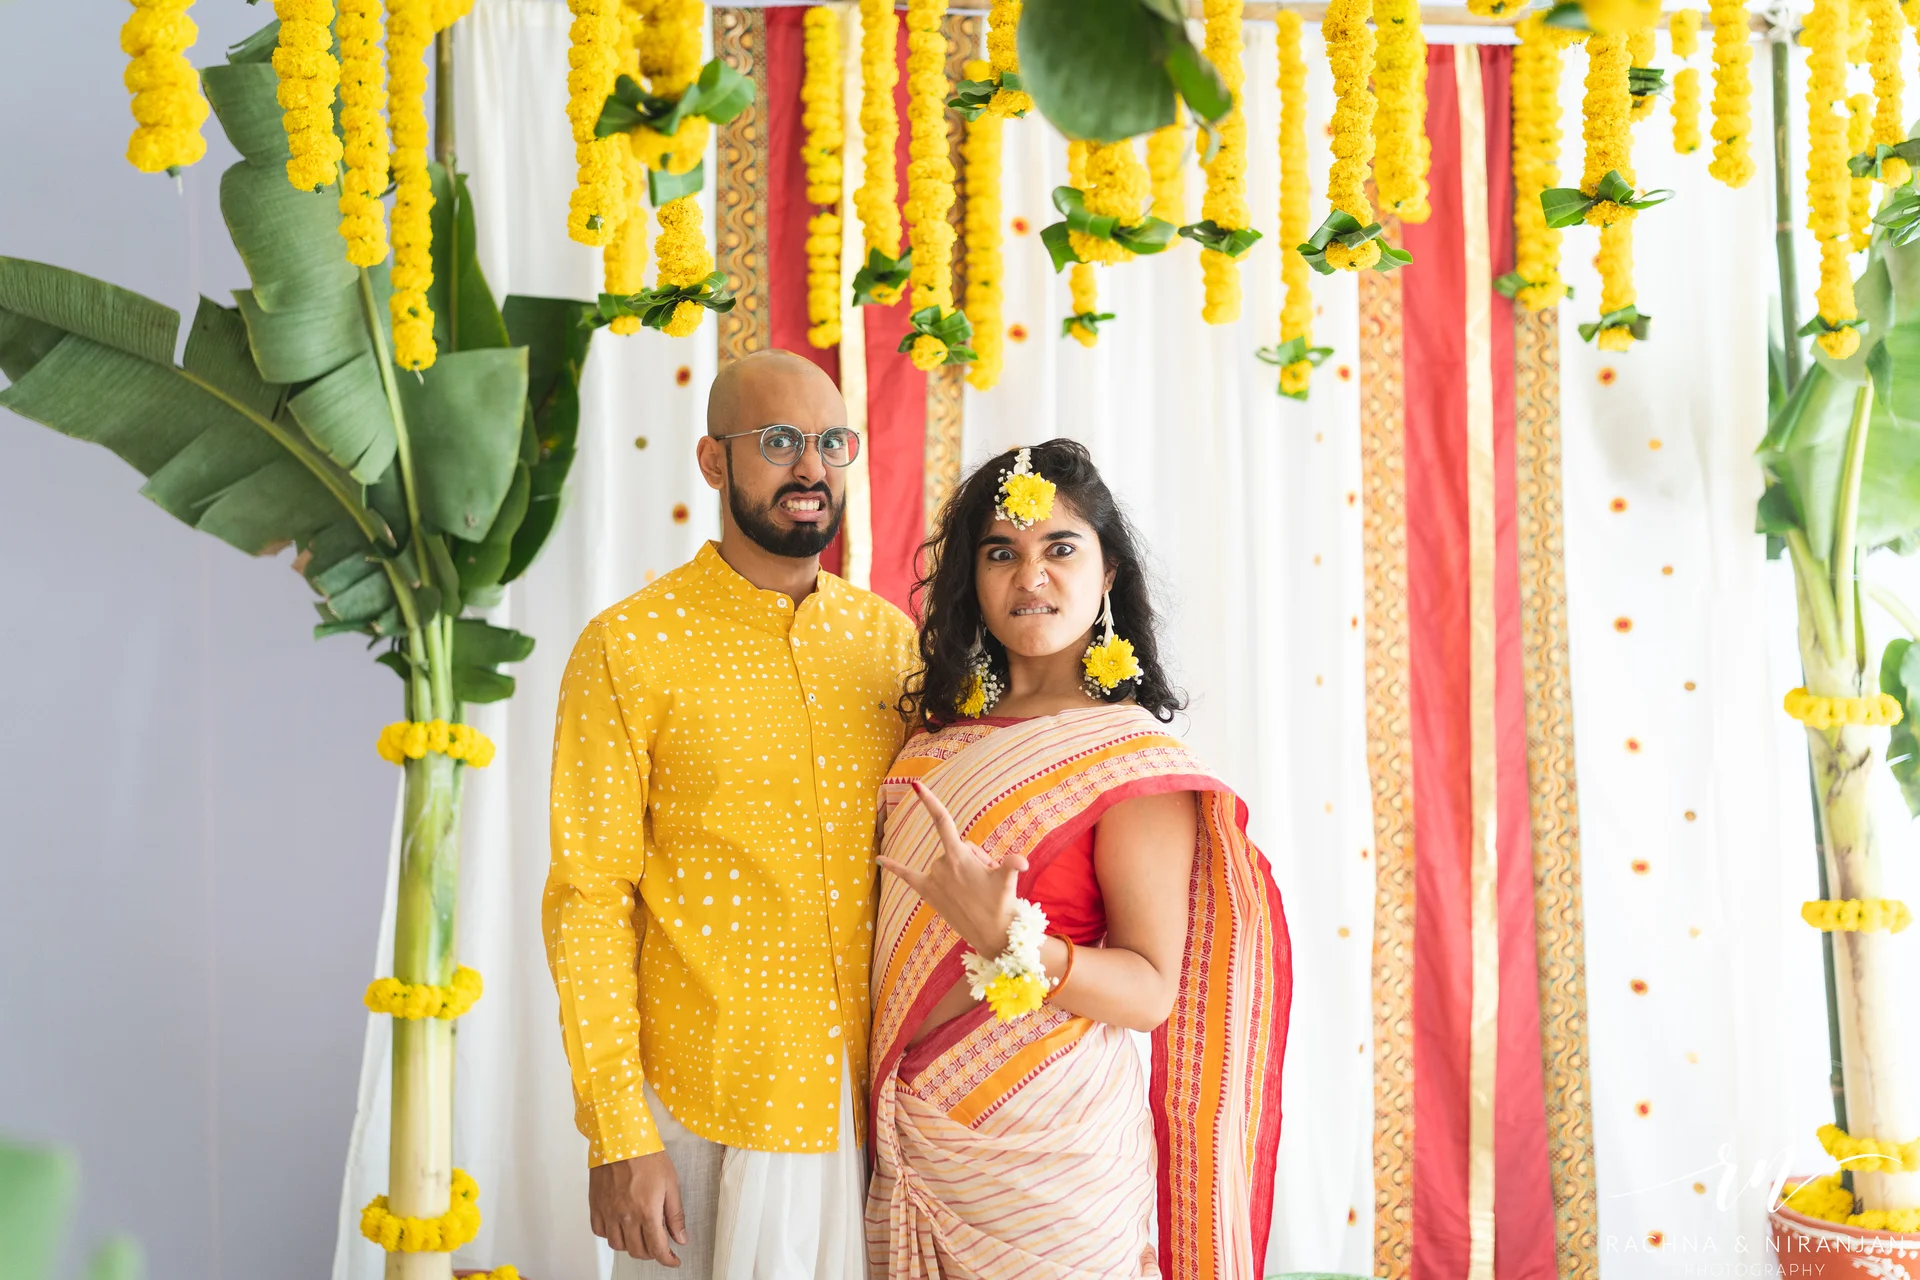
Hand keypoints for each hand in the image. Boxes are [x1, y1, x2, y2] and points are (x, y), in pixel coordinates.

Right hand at [589, 1150, 687, 1264]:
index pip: (657, 1248)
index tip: (673, 1260)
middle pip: (637, 1251)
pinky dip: (610, 1234)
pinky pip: (600, 1231)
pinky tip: (620, 1225)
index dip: (667, 1259)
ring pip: (617, 1245)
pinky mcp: (596, 1205)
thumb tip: (681, 1238)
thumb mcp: (671, 1184)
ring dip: (631, 1245)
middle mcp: (626, 1216)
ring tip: (639, 1234)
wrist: (621, 1139)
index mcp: (647, 1212)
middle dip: (651, 1253)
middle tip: (659, 1245)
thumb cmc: (648, 1157)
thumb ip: (675, 1215)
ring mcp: (609, 1212)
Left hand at [877, 780, 1027, 955]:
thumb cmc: (1001, 903)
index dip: (929, 801)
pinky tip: (880, 860)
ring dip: (962, 870)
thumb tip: (1020, 862)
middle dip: (973, 858)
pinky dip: (894, 867)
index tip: (915, 785)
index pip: (942, 821)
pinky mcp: (928, 893)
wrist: (991, 934)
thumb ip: (1013, 864)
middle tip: (987, 881)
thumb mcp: (1008, 878)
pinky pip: (908, 876)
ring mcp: (932, 880)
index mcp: (957, 856)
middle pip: (957, 846)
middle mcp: (941, 865)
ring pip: (947, 861)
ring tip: (976, 891)